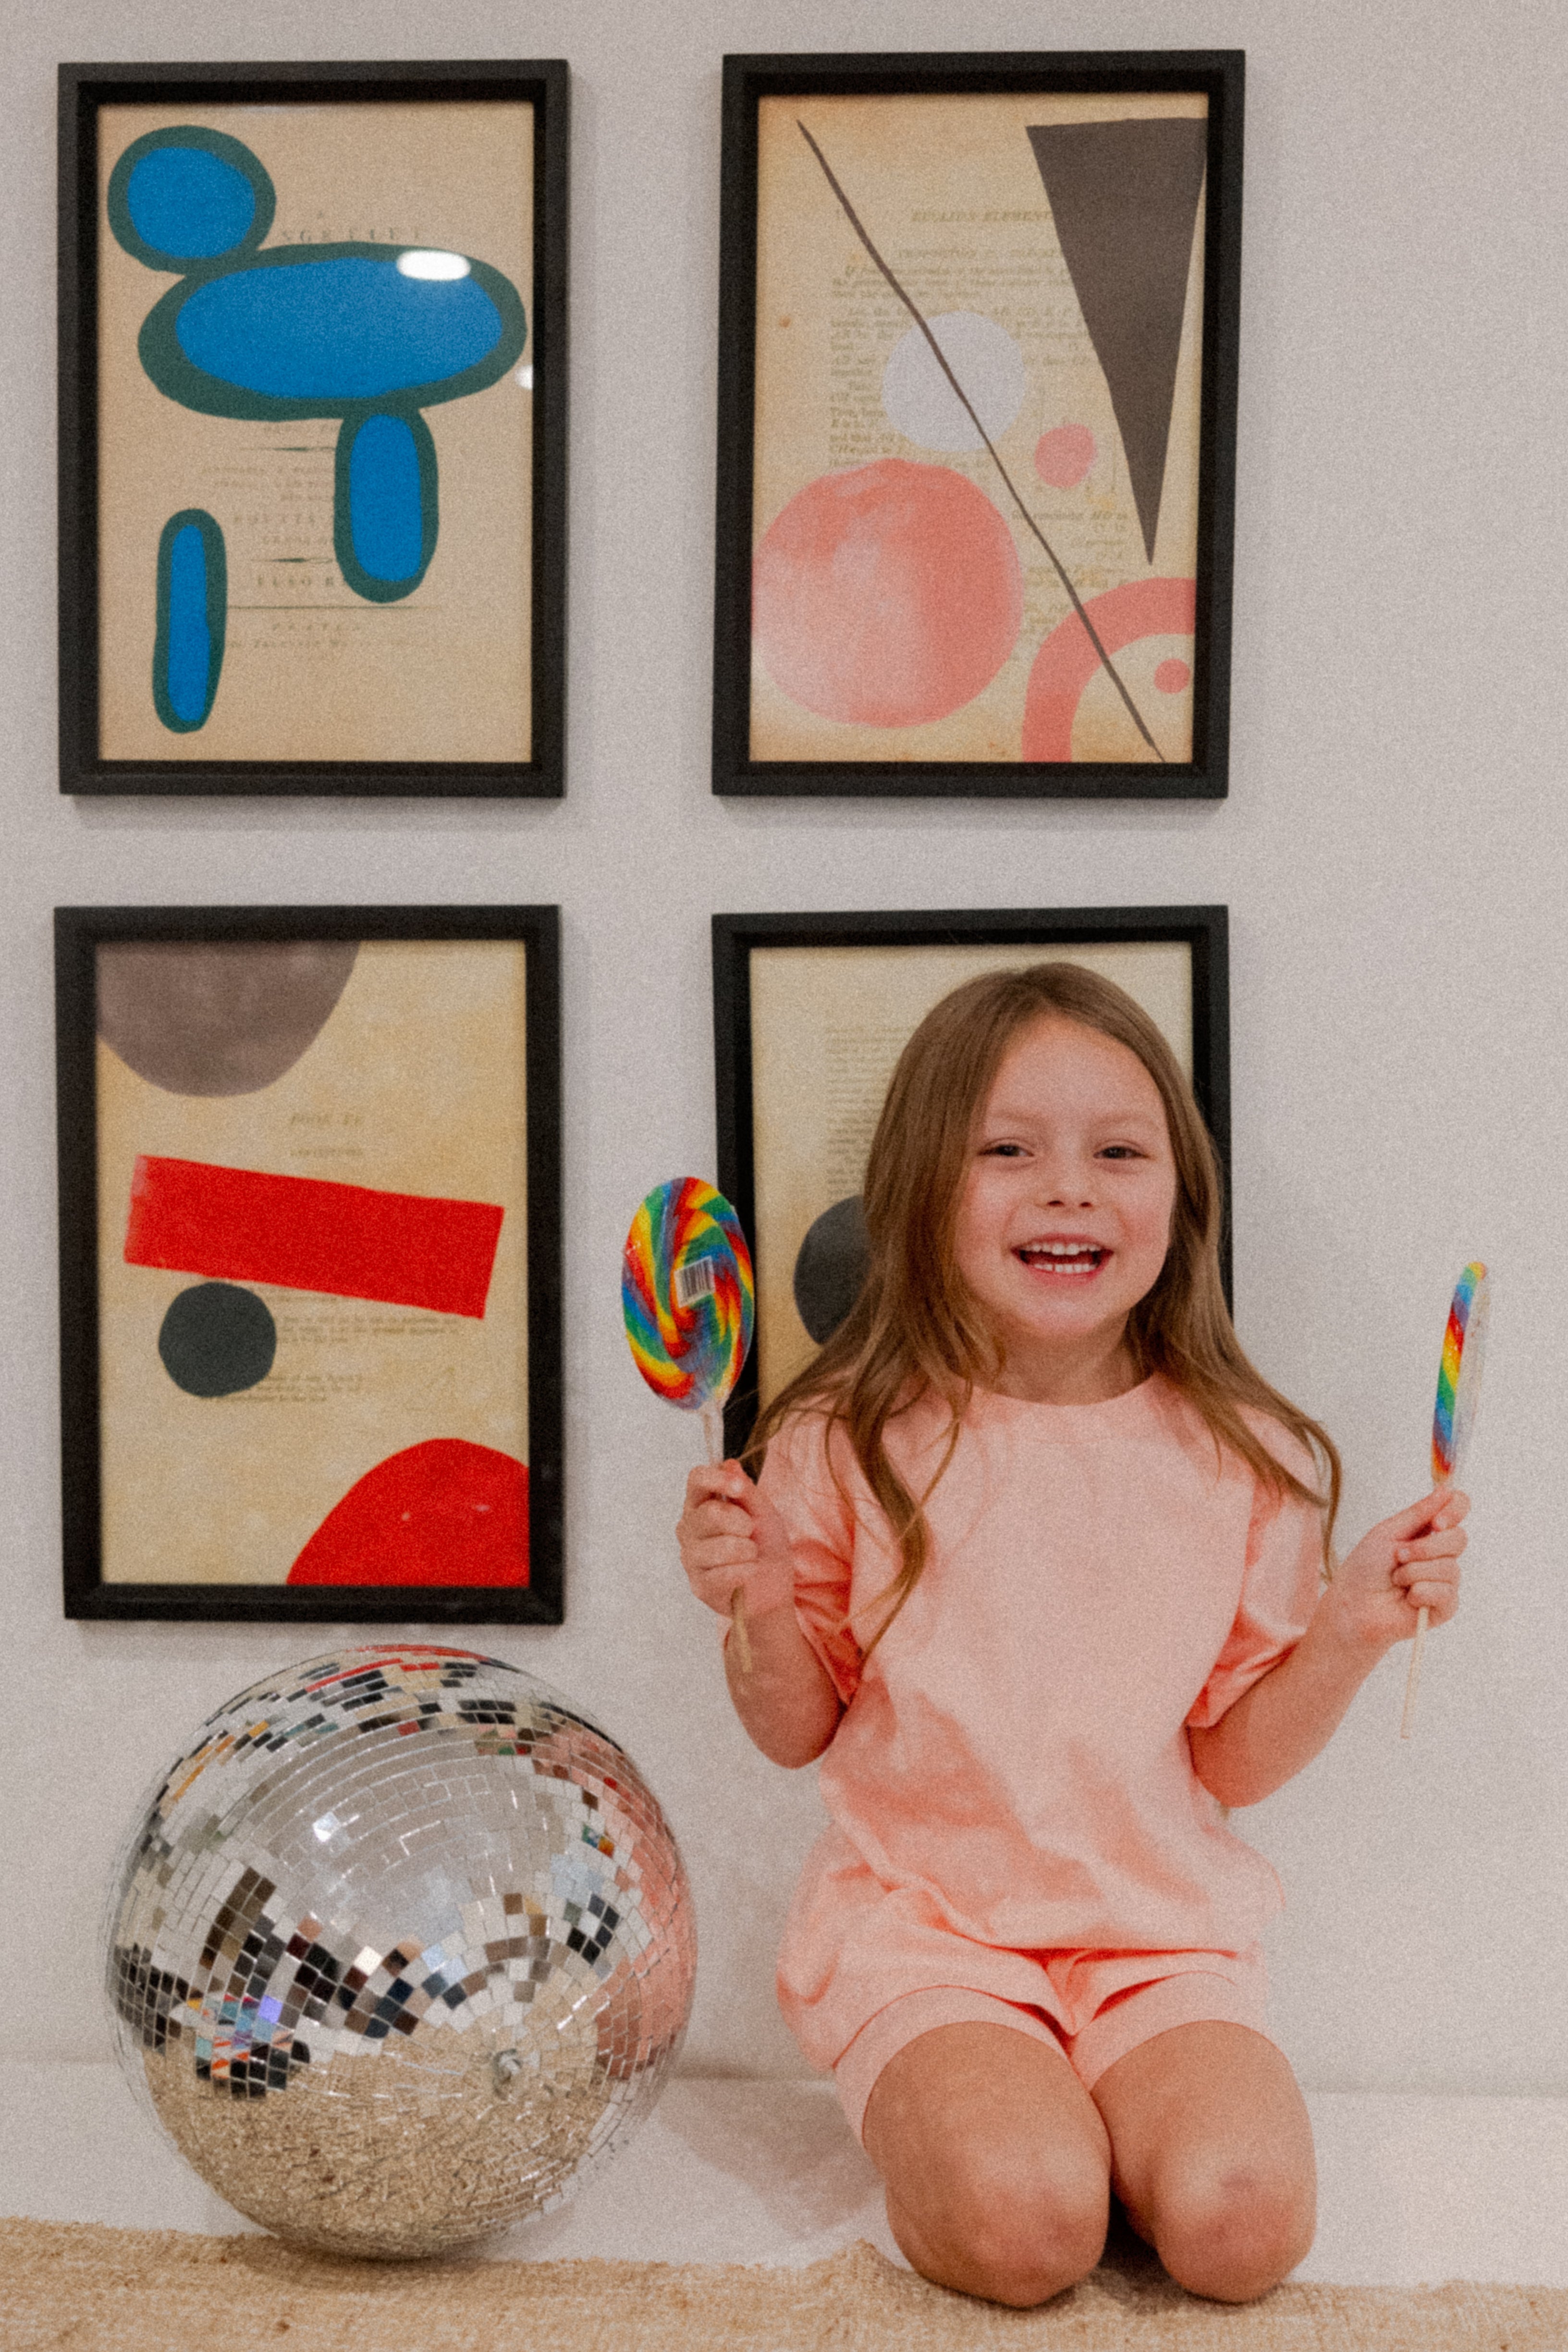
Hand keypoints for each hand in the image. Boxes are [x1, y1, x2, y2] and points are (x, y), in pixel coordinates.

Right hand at [676, 1460, 795, 1623]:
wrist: (774, 1584)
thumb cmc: (765, 1543)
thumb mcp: (763, 1511)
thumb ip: (745, 1489)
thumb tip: (730, 1465)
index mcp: (702, 1503)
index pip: (696, 1480)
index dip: (717, 1480)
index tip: (739, 1489)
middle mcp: (689, 1528)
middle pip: (708, 1514)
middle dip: (741, 1522)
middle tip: (751, 1531)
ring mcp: (691, 1558)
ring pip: (716, 1547)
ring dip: (746, 1549)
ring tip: (752, 1554)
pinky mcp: (699, 1585)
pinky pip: (723, 1574)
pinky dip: (745, 1571)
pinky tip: (750, 1571)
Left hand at [1329, 1487, 1467, 1651]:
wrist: (1353, 1605)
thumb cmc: (1365, 1568)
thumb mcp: (1388, 1532)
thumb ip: (1419, 1513)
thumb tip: (1447, 1490)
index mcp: (1428, 1531)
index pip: (1458, 1509)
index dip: (1455, 1511)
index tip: (1437, 1522)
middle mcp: (1441, 1554)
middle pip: (1459, 1538)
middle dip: (1426, 1547)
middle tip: (1399, 1555)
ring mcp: (1445, 1580)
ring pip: (1450, 1568)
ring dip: (1414, 1572)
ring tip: (1396, 1579)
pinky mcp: (1445, 1606)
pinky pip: (1446, 1593)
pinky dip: (1420, 1592)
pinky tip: (1406, 1598)